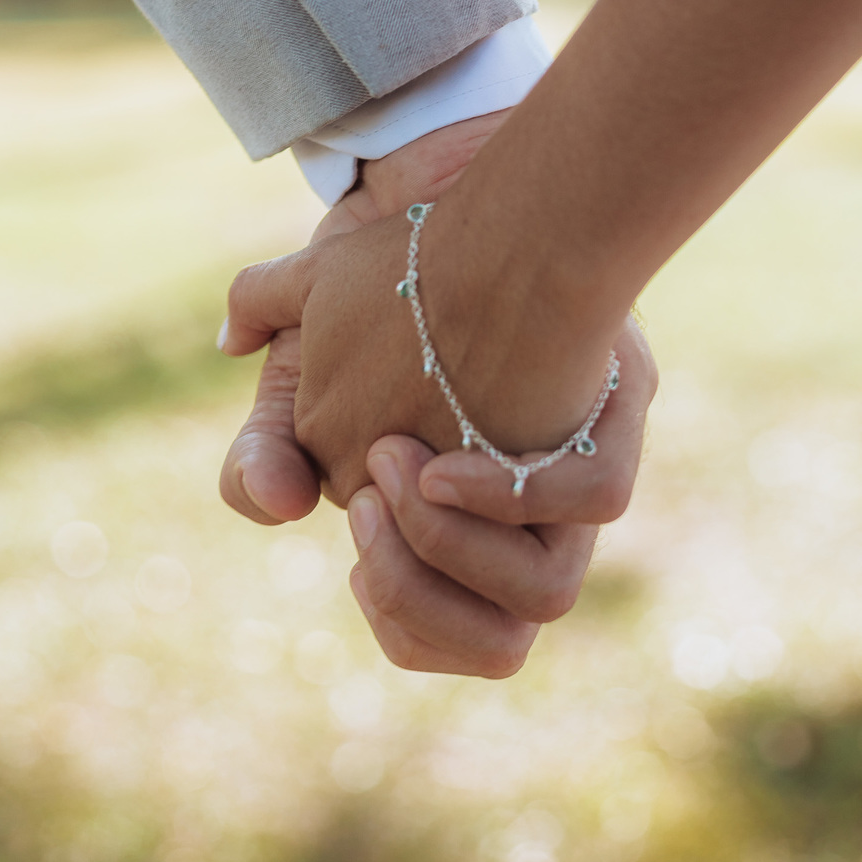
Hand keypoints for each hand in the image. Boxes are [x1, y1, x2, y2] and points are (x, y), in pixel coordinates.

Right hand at [221, 175, 656, 675]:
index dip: (387, 596)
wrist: (490, 220)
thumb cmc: (397, 287)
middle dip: (406, 580)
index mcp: (452, 529)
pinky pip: (593, 498)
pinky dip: (519, 494)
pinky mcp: (604, 437)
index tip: (355, 517)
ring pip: (541, 599)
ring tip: (402, 471)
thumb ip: (266, 392)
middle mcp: (520, 526)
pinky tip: (454, 456)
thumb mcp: (311, 324)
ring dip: (455, 552)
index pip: (427, 633)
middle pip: (488, 641)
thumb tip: (257, 426)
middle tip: (372, 497)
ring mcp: (565, 490)